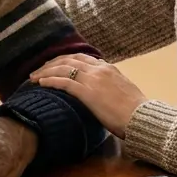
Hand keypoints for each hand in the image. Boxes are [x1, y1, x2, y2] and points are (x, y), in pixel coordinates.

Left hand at [30, 54, 147, 137]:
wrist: (142, 118)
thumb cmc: (136, 111)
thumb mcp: (123, 92)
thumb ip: (111, 87)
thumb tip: (102, 93)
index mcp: (109, 68)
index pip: (82, 58)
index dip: (65, 60)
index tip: (54, 65)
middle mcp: (99, 69)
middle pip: (69, 60)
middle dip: (51, 63)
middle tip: (38, 70)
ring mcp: (93, 80)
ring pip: (63, 68)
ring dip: (45, 71)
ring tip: (33, 77)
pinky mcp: (88, 93)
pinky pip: (64, 82)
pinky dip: (50, 81)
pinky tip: (40, 83)